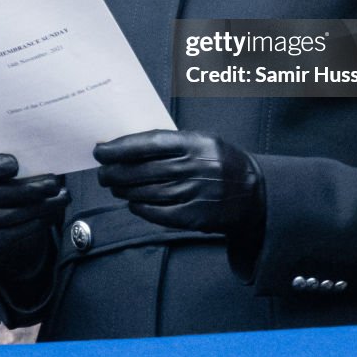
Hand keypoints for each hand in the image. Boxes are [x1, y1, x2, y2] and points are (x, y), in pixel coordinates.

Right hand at [0, 153, 69, 274]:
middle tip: (53, 183)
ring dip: (40, 207)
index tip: (15, 163)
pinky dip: (37, 223)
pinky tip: (53, 213)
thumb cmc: (0, 185)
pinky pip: (14, 235)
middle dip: (28, 189)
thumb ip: (11, 164)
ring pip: (8, 217)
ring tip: (62, 197)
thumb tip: (42, 157)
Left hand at [94, 130, 264, 235]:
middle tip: (102, 172)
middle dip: (116, 172)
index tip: (102, 151)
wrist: (254, 192)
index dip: (121, 148)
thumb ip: (171, 143)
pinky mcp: (194, 215)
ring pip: (147, 192)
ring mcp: (194, 192)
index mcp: (195, 143)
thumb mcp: (203, 140)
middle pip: (144, 170)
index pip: (149, 143)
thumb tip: (130, 147)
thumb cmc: (221, 161)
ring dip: (124, 190)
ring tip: (113, 186)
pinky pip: (158, 212)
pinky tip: (132, 202)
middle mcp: (194, 167)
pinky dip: (140, 208)